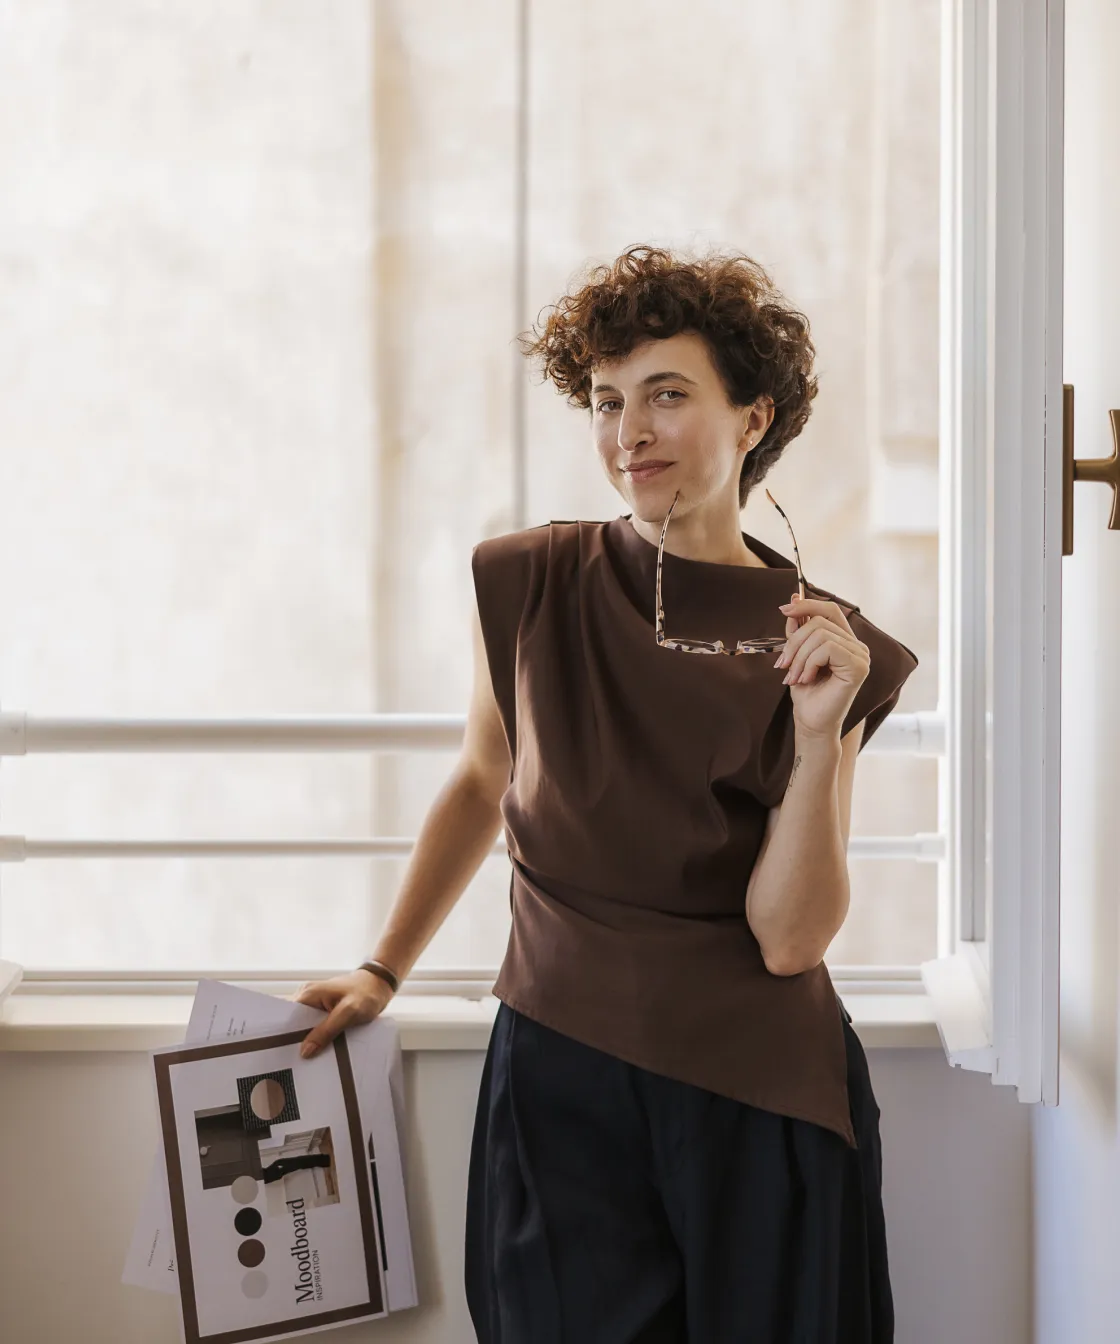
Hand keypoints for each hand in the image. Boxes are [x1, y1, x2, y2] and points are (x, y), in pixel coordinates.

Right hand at [290, 969, 395, 1058]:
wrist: (380, 985)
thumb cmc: (367, 993)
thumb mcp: (348, 1012)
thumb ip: (326, 1030)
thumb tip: (305, 1050)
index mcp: (308, 993)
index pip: (286, 1017)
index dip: (284, 1036)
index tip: (283, 1055)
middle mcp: (308, 997)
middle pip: (294, 1024)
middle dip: (295, 1042)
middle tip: (296, 1064)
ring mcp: (315, 1004)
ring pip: (305, 1028)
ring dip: (308, 1042)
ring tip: (307, 1062)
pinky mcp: (324, 1011)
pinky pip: (315, 1027)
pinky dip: (318, 1038)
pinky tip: (320, 1051)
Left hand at [774, 593, 869, 739]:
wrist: (811, 722)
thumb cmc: (806, 692)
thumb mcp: (797, 655)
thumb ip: (798, 630)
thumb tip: (793, 600)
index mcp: (845, 641)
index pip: (830, 610)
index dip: (807, 605)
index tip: (784, 610)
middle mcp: (857, 646)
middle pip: (819, 622)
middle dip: (794, 642)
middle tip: (783, 665)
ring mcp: (861, 656)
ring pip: (820, 635)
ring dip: (798, 657)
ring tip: (793, 677)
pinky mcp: (859, 666)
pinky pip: (826, 648)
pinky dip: (809, 663)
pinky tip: (806, 679)